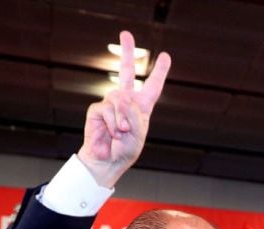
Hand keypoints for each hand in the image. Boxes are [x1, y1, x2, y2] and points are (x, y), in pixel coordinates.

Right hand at [78, 31, 170, 188]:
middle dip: (126, 51)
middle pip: (125, 71)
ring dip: (123, 119)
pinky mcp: (97, 109)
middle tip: (125, 33)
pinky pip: (108, 109)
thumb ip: (134, 113)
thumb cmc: (126, 149)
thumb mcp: (139, 133)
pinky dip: (113, 124)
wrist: (108, 161)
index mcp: (141, 107)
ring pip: (119, 99)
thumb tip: (121, 98)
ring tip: (123, 133)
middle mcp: (126, 101)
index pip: (152, 86)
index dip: (159, 72)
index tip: (166, 56)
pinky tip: (113, 134)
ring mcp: (110, 103)